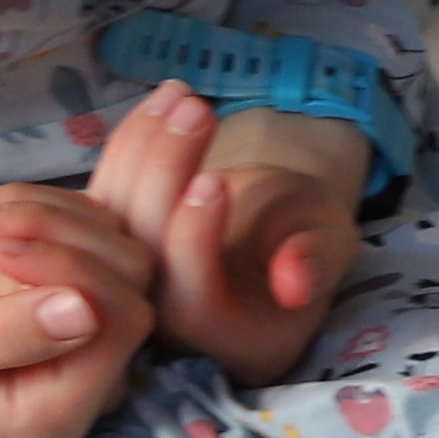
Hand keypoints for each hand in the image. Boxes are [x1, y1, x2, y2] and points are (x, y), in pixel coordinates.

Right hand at [0, 201, 151, 437]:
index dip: (74, 271)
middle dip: (50, 231)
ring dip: (33, 209)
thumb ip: (6, 337)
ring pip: (111, 236)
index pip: (119, 322)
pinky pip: (80, 215)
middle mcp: (89, 364)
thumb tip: (83, 313)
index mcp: (64, 403)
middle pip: (127, 273)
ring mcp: (85, 314)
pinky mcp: (66, 269)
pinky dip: (26, 200)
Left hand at [46, 80, 364, 387]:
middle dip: (164, 174)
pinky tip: (159, 101)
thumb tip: (295, 284)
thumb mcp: (329, 245)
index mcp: (232, 342)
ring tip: (179, 94)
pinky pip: (109, 196)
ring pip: (117, 220)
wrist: (281, 224)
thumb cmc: (310, 235)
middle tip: (196, 109)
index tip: (214, 180)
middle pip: (145, 253)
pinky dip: (131, 144)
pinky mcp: (115, 246)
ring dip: (143, 148)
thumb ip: (315, 263)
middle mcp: (171, 328)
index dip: (195, 241)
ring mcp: (135, 286)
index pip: (193, 299)